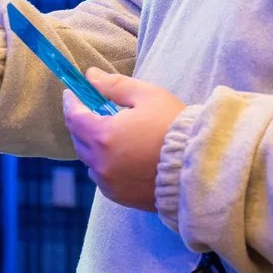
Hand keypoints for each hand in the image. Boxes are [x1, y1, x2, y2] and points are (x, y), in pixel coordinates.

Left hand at [63, 70, 185, 212]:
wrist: (200, 166)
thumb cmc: (175, 126)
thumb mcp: (147, 96)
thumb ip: (115, 85)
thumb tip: (90, 76)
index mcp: (104, 136)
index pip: (74, 117)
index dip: (71, 102)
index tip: (73, 92)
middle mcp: (101, 163)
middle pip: (78, 139)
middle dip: (82, 122)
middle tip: (94, 110)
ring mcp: (109, 183)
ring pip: (90, 161)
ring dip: (93, 146)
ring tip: (111, 134)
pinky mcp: (120, 196)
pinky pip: (103, 178)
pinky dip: (105, 165)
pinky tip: (122, 157)